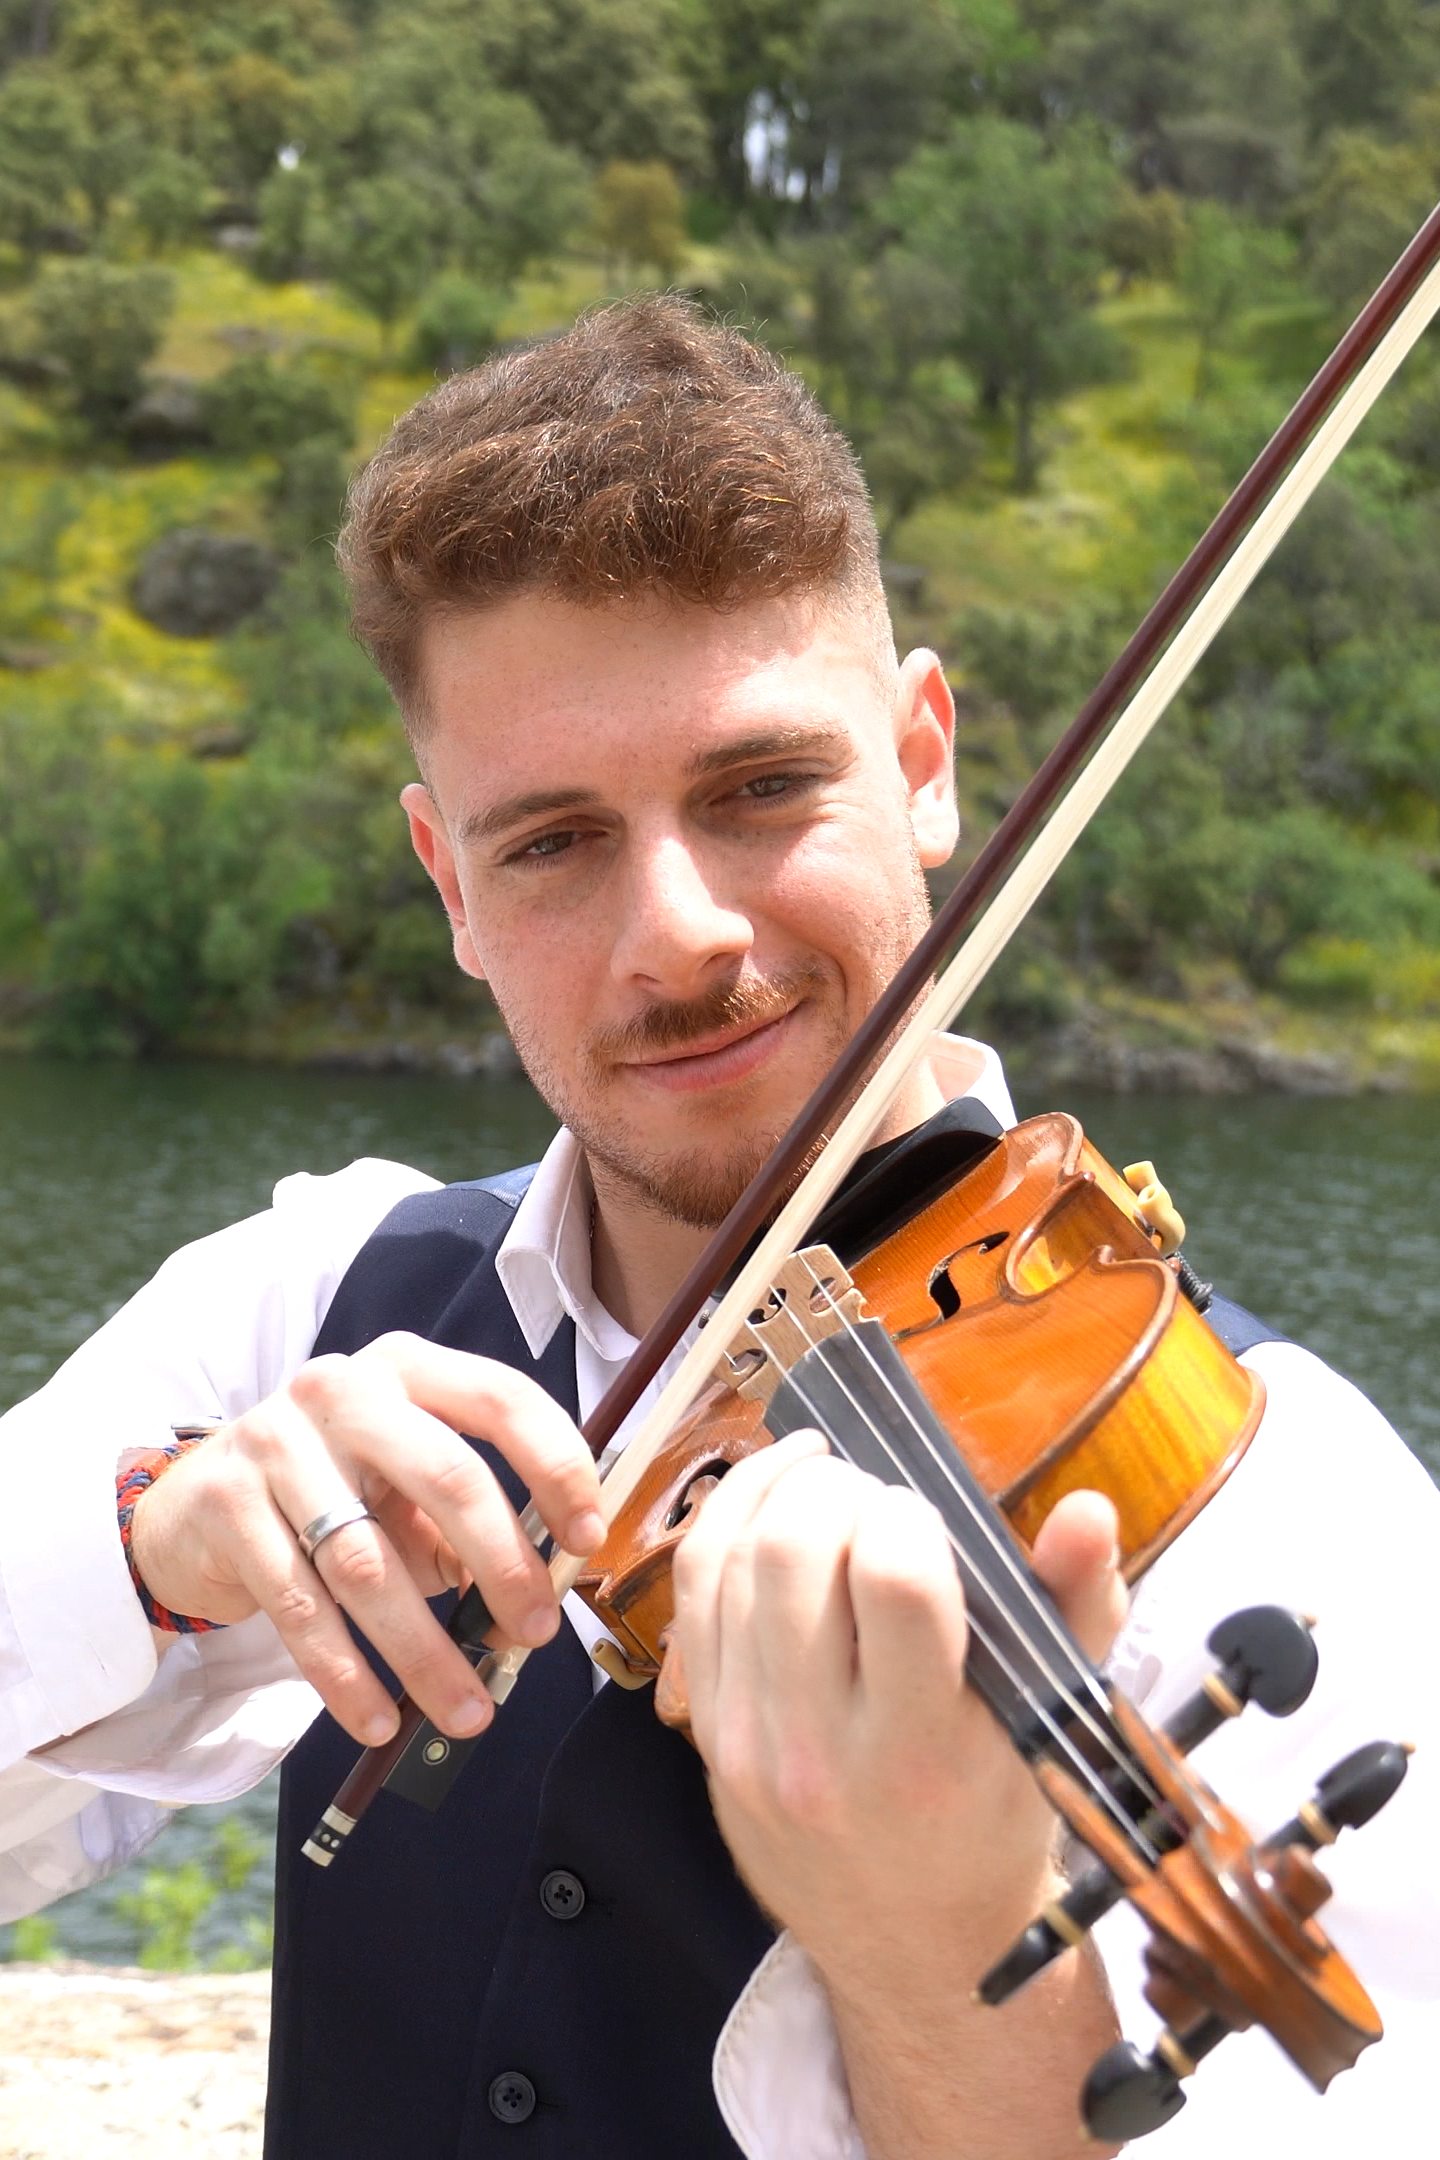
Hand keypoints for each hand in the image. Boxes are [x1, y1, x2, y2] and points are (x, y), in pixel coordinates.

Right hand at [129, 1333, 603, 1748]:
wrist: (193, 1504)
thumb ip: (469, 1524)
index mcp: (407, 1367)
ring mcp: (276, 1441)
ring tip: (469, 1711)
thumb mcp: (406, 1486)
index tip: (587, 1540)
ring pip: (368, 1561)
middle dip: (502, 1565)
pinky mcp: (225, 1505)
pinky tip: (380, 1718)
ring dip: (425, 1649)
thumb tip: (538, 1594)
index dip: (557, 1468)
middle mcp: (342, 1388)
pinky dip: (346, 1674)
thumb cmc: (334, 1492)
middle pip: (446, 1476)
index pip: (502, 1400)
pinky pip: (300, 1607)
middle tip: (536, 1633)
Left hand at [671, 1433, 1127, 2159]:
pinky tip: (775, 1498)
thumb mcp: (1053, 1722)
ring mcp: (747, 1740)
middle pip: (796, 1553)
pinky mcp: (704, 1727)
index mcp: (920, 1748)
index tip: (931, 1519)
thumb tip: (1089, 1509)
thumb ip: (1077, 1606)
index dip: (909, 1515)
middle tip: (881, 1496)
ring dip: (783, 1492)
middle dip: (841, 1489)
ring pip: (733, 1559)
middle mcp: (819, 1748)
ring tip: (834, 1484)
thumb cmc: (993, 1816)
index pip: (894, 1581)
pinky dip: (730, 1520)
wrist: (911, 1944)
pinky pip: (693, 1589)